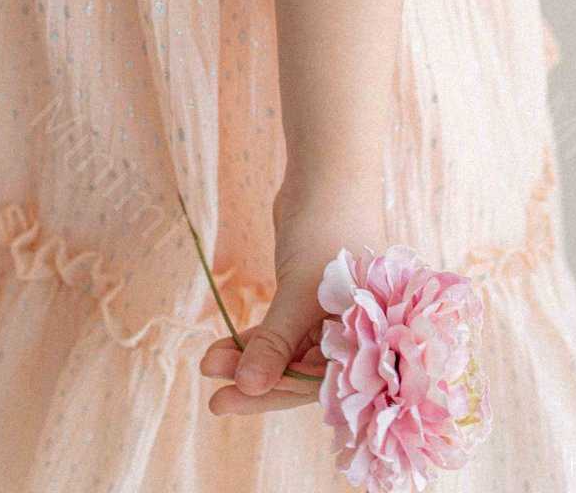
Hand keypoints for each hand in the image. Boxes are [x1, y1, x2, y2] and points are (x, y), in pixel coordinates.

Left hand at [199, 175, 384, 417]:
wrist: (326, 173)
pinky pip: (280, 330)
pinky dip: (254, 338)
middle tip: (215, 399)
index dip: (271, 394)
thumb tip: (247, 388)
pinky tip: (223, 347)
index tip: (228, 400)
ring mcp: (328, 315)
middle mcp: (352, 333)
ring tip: (208, 364)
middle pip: (300, 372)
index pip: (317, 384)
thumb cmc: (326, 230)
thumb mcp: (299, 293)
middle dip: (255, 382)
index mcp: (367, 339)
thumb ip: (275, 344)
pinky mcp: (306, 297)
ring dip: (248, 358)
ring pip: (285, 352)